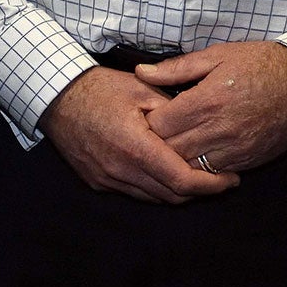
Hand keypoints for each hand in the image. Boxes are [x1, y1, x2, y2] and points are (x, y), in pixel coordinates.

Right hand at [40, 67, 238, 203]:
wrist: (54, 96)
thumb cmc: (99, 88)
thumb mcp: (142, 89)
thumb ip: (174, 114)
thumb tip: (203, 130)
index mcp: (135, 147)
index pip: (183, 181)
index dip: (213, 185)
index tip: (232, 179)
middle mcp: (121, 170)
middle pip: (173, 196)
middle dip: (200, 190)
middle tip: (218, 177)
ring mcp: (106, 179)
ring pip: (154, 199)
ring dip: (177, 191)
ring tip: (193, 175)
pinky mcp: (96, 182)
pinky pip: (134, 193)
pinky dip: (153, 187)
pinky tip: (160, 171)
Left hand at [137, 40, 286, 174]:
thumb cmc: (260, 64)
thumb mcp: (216, 56)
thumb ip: (176, 68)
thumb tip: (141, 72)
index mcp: (207, 101)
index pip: (160, 125)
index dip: (146, 122)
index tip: (142, 115)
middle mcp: (220, 130)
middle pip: (171, 150)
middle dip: (155, 144)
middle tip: (148, 134)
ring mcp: (236, 149)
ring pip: (191, 167)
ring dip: (176, 159)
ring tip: (168, 146)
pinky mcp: (250, 160)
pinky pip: (215, 173)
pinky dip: (200, 167)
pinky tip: (194, 154)